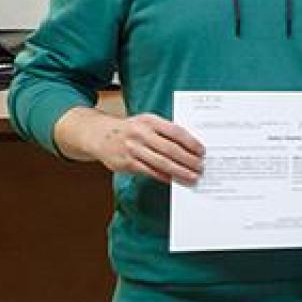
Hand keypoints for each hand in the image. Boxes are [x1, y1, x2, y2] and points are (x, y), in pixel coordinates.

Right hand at [72, 112, 204, 185]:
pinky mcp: (126, 164)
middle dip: (189, 160)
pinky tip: (174, 180)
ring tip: (192, 177)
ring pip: (161, 163)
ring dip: (179, 172)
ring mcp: (132, 150)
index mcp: (149, 121)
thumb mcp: (146, 122)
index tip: (202, 151)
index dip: (191, 143)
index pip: (175, 132)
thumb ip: (165, 131)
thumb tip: (191, 146)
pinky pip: (150, 172)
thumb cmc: (130, 129)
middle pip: (170, 149)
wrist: (98, 134)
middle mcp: (140, 134)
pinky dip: (164, 177)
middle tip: (201, 168)